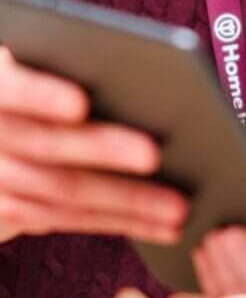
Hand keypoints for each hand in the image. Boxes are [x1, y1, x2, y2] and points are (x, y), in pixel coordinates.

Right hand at [0, 46, 187, 245]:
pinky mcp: (10, 212)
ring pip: (65, 191)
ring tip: (178, 206)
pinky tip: (161, 226)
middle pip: (47, 143)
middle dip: (103, 151)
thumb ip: (69, 70)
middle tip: (153, 155)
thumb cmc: (38, 91)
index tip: (79, 105)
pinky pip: (70, 220)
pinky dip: (121, 222)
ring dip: (127, 201)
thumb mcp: (38, 75)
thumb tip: (147, 82)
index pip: (13, 89)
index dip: (42, 96)